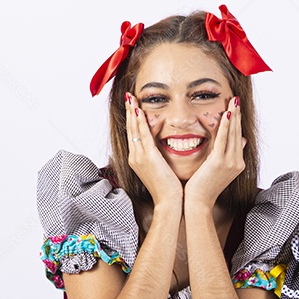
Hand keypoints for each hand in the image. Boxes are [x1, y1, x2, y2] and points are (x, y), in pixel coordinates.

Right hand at [125, 93, 182, 207]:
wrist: (169, 203)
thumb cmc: (169, 189)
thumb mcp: (162, 169)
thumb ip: (159, 157)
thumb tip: (164, 147)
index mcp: (137, 159)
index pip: (133, 134)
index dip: (131, 119)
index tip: (132, 106)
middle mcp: (134, 156)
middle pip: (130, 129)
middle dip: (129, 111)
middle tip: (128, 96)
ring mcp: (139, 157)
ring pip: (133, 129)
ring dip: (132, 112)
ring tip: (131, 98)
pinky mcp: (148, 158)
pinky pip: (142, 135)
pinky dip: (140, 122)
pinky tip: (138, 110)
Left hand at [184, 96, 245, 208]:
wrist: (198, 203)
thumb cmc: (203, 187)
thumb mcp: (220, 170)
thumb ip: (230, 154)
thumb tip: (241, 140)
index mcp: (237, 163)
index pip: (237, 137)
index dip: (237, 121)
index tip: (236, 107)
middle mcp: (237, 162)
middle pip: (237, 132)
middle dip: (237, 114)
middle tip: (236, 98)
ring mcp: (230, 162)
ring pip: (232, 134)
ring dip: (233, 115)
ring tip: (234, 101)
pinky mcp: (219, 162)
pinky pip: (223, 140)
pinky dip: (226, 126)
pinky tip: (227, 115)